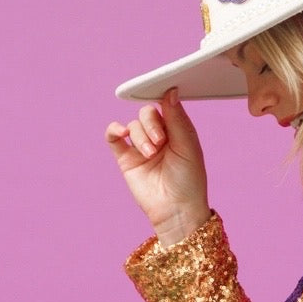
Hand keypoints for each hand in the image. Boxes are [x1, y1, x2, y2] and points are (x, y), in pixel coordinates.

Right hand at [105, 88, 210, 243]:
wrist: (177, 211)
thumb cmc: (189, 181)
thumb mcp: (188, 147)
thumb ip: (178, 119)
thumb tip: (170, 90)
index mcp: (177, 131)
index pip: (166, 106)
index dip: (163, 101)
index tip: (163, 93)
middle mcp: (159, 136)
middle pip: (147, 113)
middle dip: (151, 124)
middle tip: (160, 142)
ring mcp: (141, 147)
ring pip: (133, 125)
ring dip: (141, 136)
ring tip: (151, 154)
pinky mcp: (126, 158)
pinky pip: (113, 137)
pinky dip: (114, 130)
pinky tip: (121, 133)